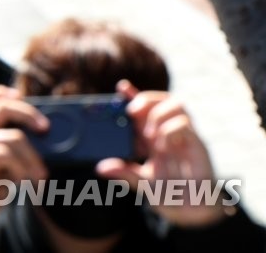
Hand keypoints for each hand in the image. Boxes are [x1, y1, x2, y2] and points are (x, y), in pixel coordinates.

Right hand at [0, 85, 48, 251]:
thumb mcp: (2, 162)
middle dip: (29, 114)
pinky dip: (24, 170)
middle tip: (46, 129)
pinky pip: (11, 155)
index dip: (1, 92)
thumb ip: (11, 145)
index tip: (19, 94)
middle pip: (3, 106)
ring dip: (33, 160)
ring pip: (15, 137)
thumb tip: (42, 134)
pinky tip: (24, 183)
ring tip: (40, 178)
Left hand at [95, 80, 226, 227]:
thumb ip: (124, 172)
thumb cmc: (169, 192)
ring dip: (158, 114)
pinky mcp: (197, 144)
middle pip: (161, 99)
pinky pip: (185, 124)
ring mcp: (184, 136)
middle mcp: (168, 131)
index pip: (144, 108)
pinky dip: (169, 129)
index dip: (133, 94)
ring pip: (177, 104)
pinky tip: (163, 146)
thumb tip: (101, 167)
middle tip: (130, 112)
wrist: (192, 210)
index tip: (121, 87)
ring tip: (148, 134)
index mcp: (154, 136)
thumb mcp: (142, 182)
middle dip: (144, 99)